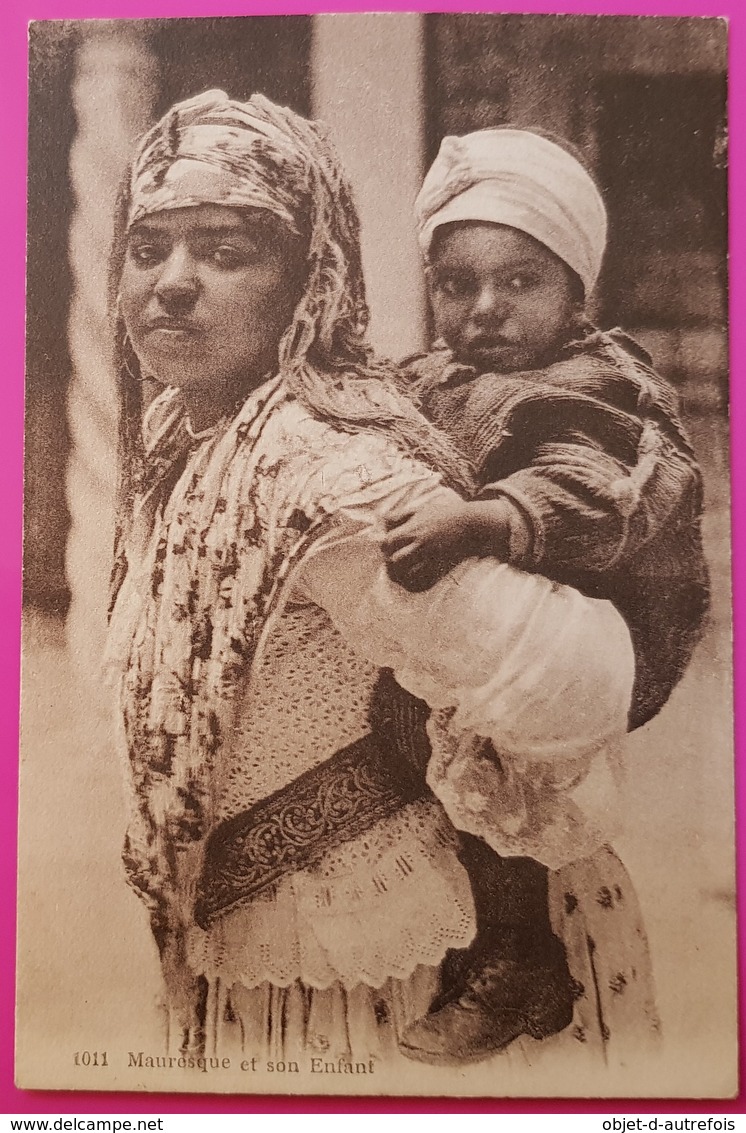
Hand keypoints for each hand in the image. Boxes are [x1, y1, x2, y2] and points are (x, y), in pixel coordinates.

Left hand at [381, 499, 510, 592]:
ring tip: (401, 569)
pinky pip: (423, 575)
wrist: (470, 522)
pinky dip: (416, 576)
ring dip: (401, 570)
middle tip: (392, 560)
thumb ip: (401, 515)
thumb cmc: (445, 512)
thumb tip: (383, 520)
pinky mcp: (440, 562)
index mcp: (413, 528)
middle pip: (395, 558)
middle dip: (390, 561)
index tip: (388, 546)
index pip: (388, 541)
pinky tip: (415, 574)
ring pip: (407, 570)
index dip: (384, 546)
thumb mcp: (421, 508)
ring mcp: (430, 554)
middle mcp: (419, 542)